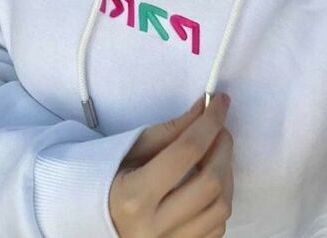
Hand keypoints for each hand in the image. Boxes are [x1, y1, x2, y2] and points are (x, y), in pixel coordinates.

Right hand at [109, 92, 233, 236]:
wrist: (99, 217)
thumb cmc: (114, 177)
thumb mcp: (135, 147)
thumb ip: (173, 129)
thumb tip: (205, 109)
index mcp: (135, 196)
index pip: (187, 152)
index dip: (209, 122)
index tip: (220, 101)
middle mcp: (154, 227)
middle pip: (211, 183)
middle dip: (223, 148)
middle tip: (219, 129)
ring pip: (220, 208)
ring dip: (226, 174)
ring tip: (216, 155)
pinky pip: (217, 227)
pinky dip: (220, 199)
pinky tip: (209, 182)